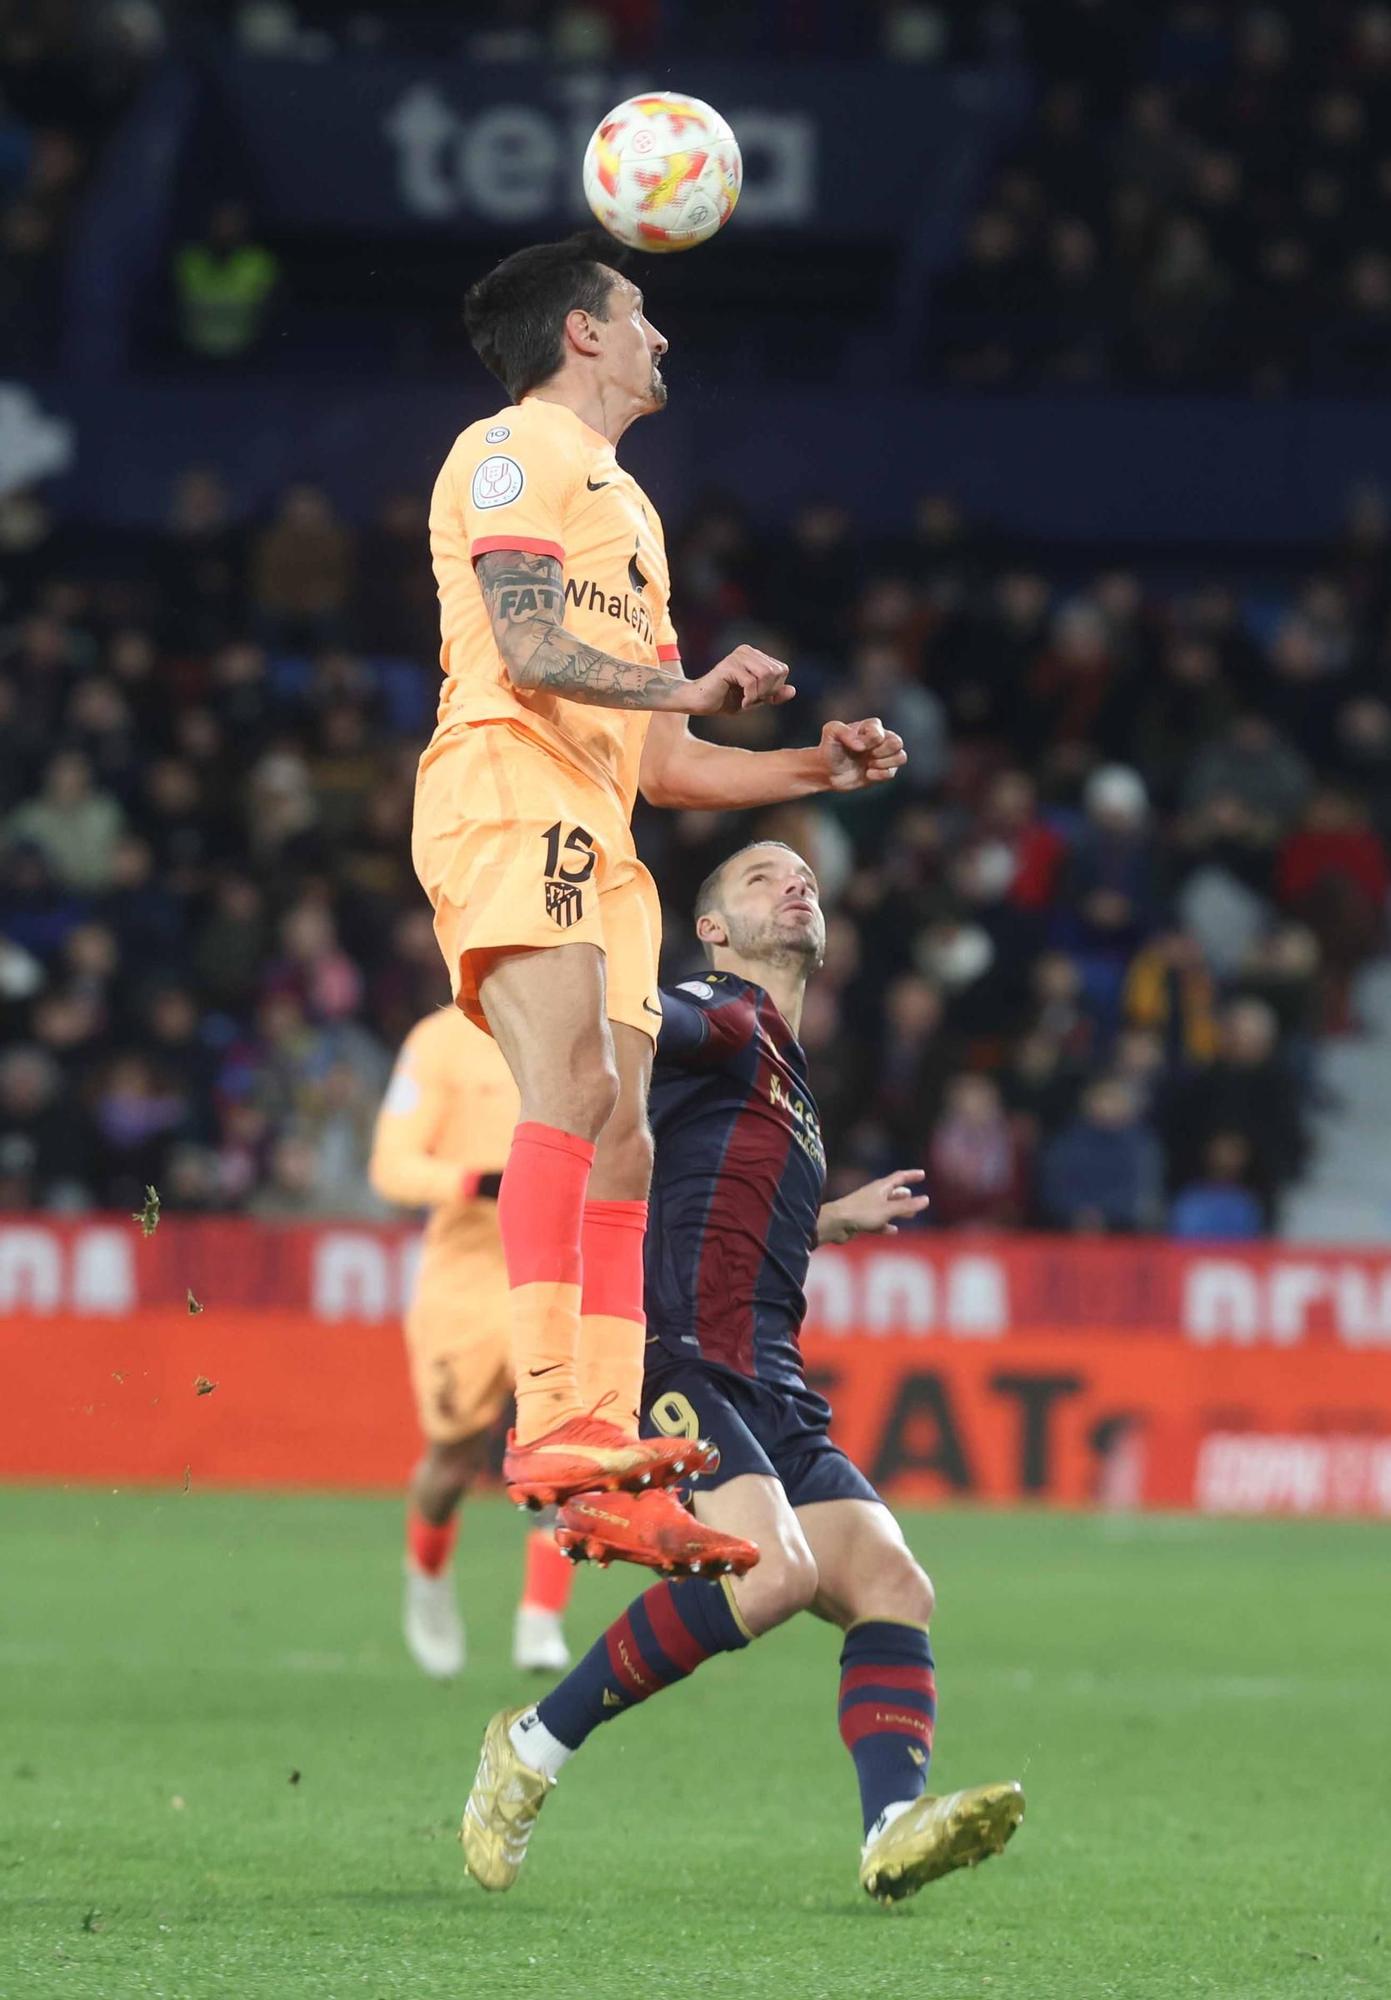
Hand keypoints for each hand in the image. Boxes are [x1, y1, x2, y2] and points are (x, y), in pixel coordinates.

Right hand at [680, 645, 794, 714]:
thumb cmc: (726, 700)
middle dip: (769, 691)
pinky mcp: (729, 665)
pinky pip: (751, 682)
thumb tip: (793, 690)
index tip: (761, 698)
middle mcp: (747, 651)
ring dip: (760, 694)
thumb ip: (773, 694)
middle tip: (753, 700)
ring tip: (747, 701)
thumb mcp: (756, 700)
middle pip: (777, 671)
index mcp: (755, 655)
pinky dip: (750, 698)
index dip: (776, 688)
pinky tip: (742, 703)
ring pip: (766, 675)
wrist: (700, 702)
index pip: (782, 669)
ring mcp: (738, 656)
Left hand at [818, 1169, 928, 1243]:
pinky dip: (886, 1225)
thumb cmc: (861, 1212)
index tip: (922, 1174)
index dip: (911, 1175)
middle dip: (906, 1197)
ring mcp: (867, 1208)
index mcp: (880, 1187)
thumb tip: (926, 1199)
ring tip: (910, 1215)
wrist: (835, 1223)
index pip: (899, 1177)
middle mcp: (874, 1195)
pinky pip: (878, 1222)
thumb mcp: (888, 1209)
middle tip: (918, 1200)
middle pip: (893, 1193)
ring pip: (887, 1208)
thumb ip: (906, 1206)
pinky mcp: (861, 1221)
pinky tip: (893, 1230)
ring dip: (898, 1211)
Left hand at [820, 717, 906, 790]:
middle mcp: (882, 738)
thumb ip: (842, 730)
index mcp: (871, 726)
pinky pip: (893, 773)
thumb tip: (860, 746)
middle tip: (866, 755)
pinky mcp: (884, 769)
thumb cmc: (829, 748)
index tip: (855, 748)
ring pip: (901, 757)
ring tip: (869, 764)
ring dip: (883, 764)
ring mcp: (884, 754)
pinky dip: (879, 776)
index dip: (868, 744)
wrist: (827, 771)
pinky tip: (867, 774)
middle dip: (880, 753)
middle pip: (897, 743)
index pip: (879, 735)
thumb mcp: (830, 733)